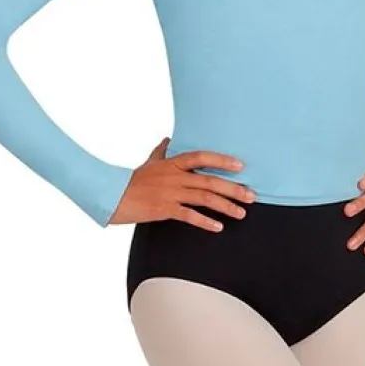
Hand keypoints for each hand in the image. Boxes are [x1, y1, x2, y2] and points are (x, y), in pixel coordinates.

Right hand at [108, 137, 253, 229]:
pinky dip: (205, 222)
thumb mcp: (149, 162)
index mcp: (172, 163)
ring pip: (204, 198)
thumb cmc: (132, 180)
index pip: (201, 157)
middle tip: (252, 196)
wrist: (113, 196)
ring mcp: (170, 193)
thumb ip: (161, 151)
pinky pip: (189, 215)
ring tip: (242, 213)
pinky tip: (219, 227)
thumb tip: (168, 138)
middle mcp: (174, 176)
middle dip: (233, 189)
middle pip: (209, 180)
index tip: (241, 166)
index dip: (222, 160)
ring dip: (225, 206)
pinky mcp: (164, 209)